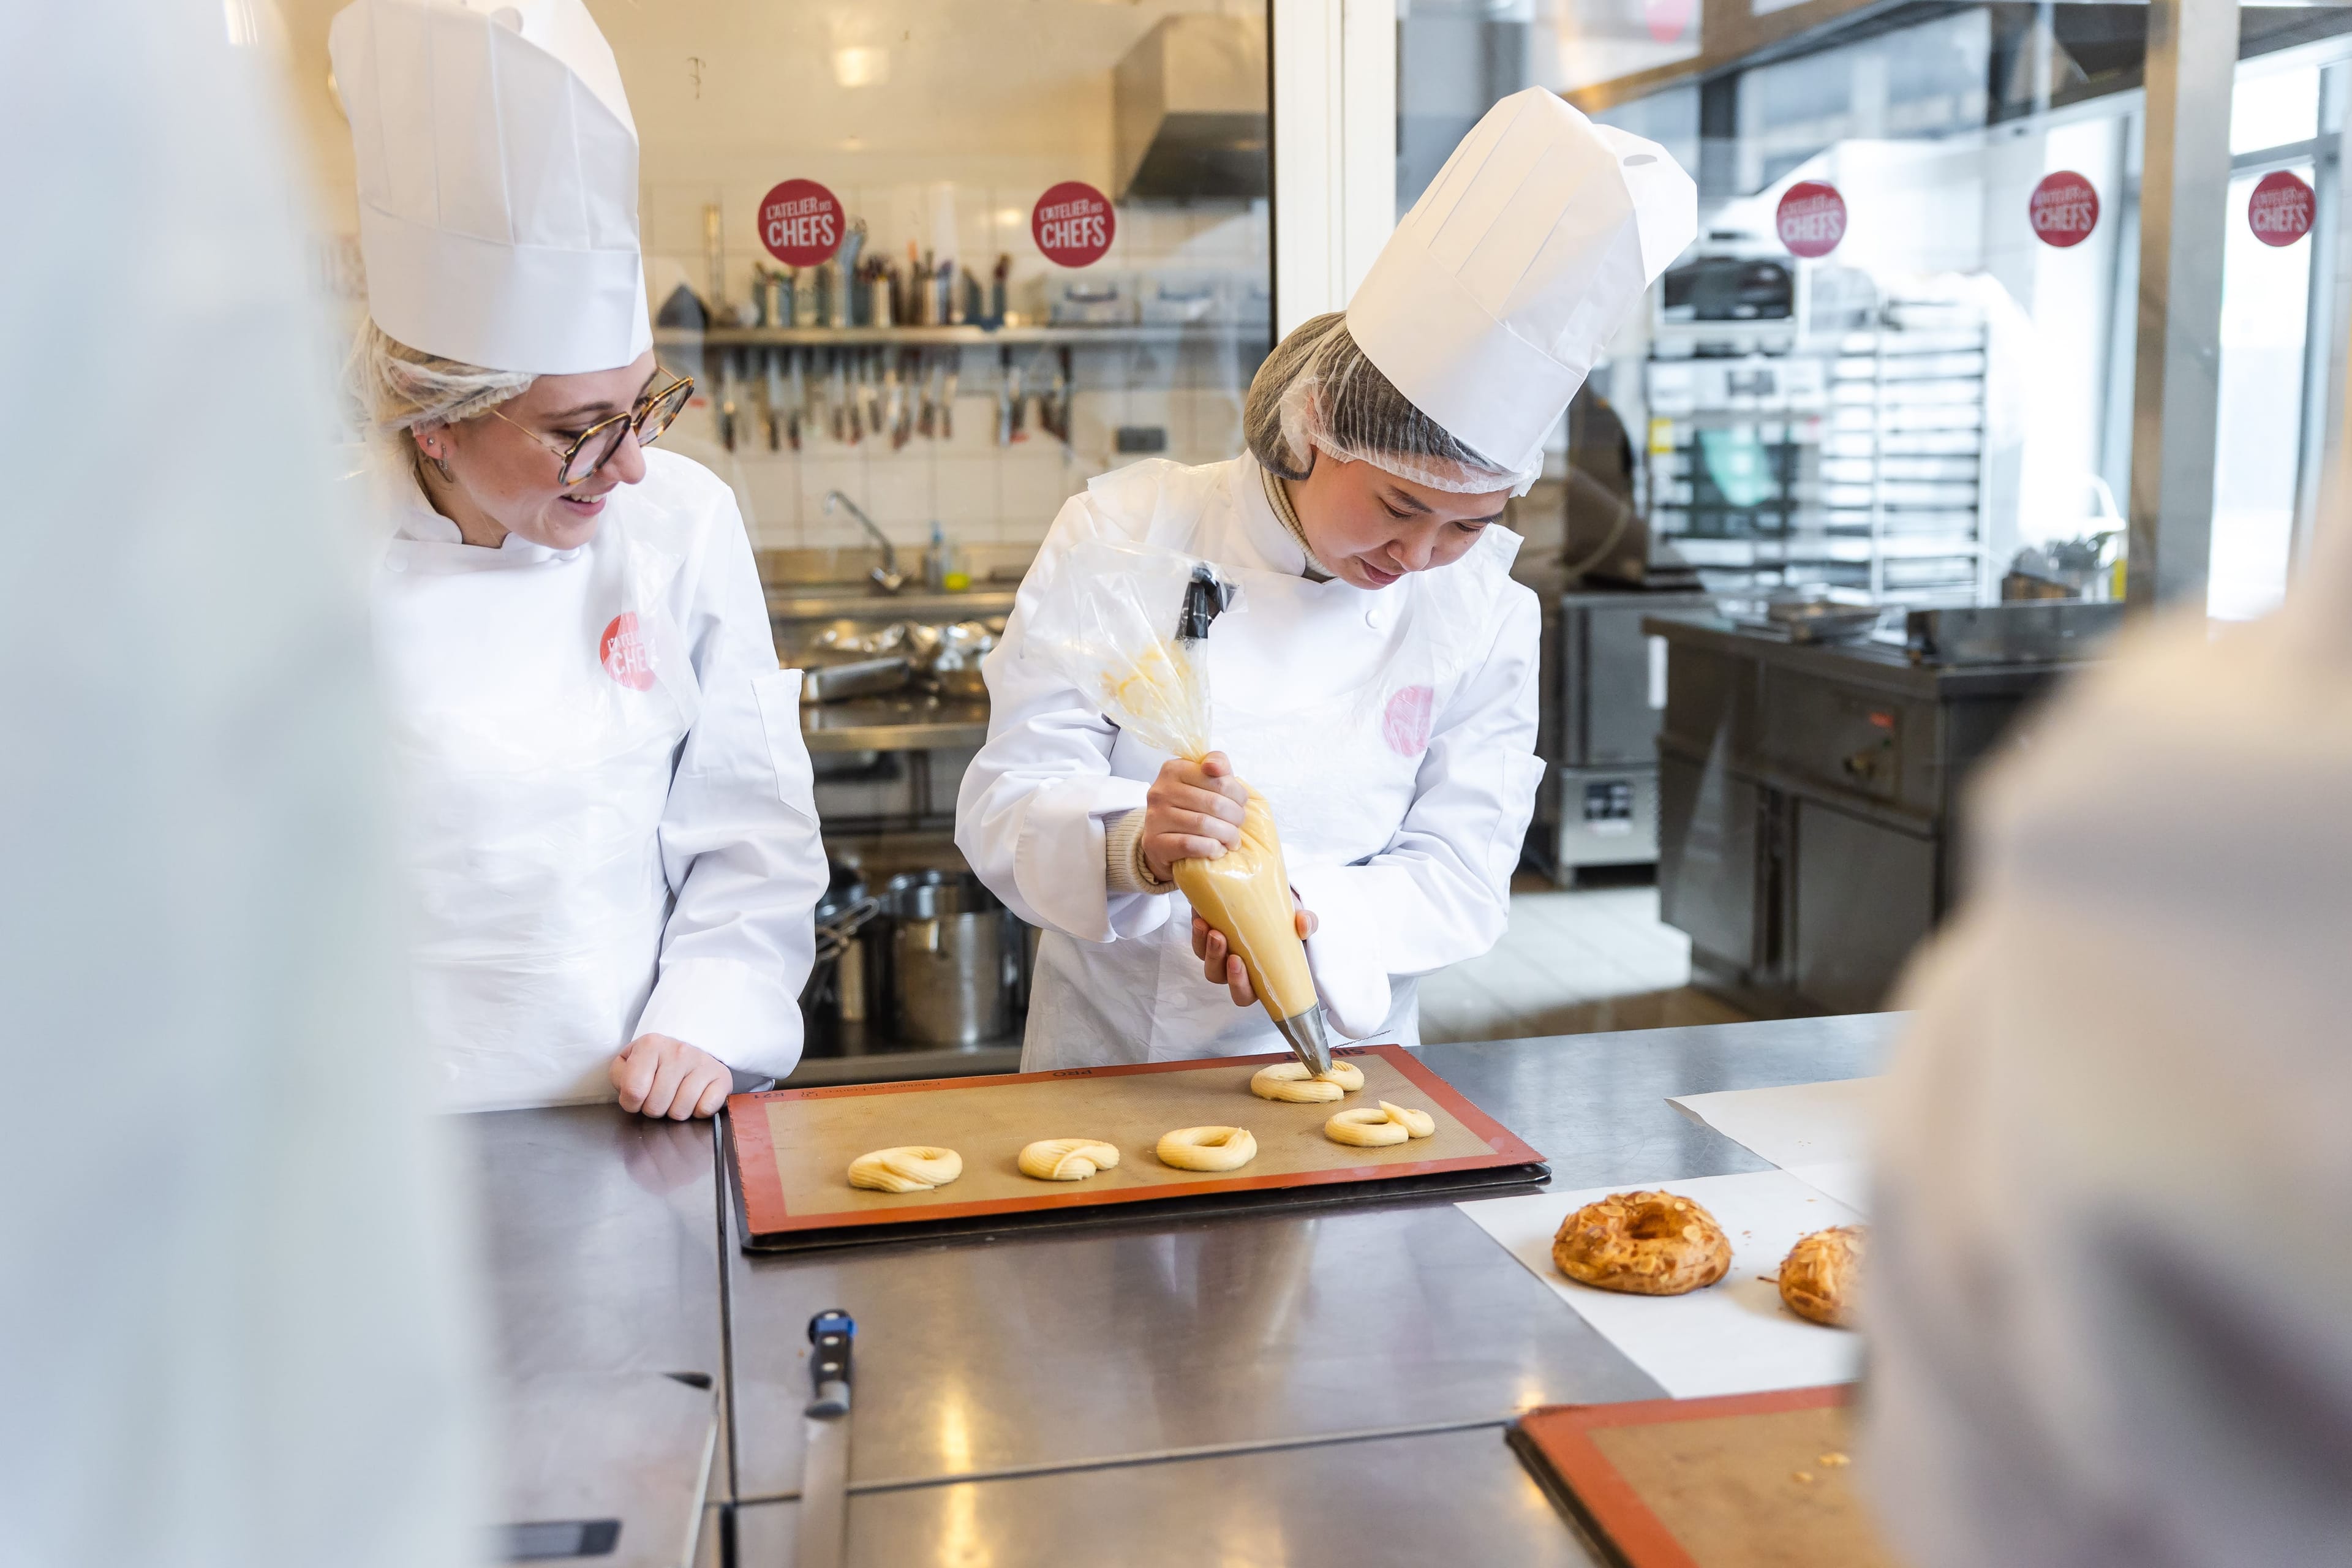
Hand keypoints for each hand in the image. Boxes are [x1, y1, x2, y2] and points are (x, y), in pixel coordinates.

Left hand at [610, 1033, 732, 1118]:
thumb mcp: (628, 1062)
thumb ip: (620, 1077)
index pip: (633, 1092)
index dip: (631, 1103)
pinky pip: (705, 1110)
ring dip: (675, 1111)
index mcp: (651, 1044)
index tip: (637, 1096)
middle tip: (658, 1096)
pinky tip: (694, 1098)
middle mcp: (678, 1050)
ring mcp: (702, 1062)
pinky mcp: (722, 1076)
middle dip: (653, 1108)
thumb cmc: (655, 1062)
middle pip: (656, 1106)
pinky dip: (698, 1111)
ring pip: (680, 1111)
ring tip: (675, 1097)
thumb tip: (630, 1095)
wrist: (688, 1052)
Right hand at [1142, 751, 1248, 883]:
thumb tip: (1214, 767)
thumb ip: (1217, 764)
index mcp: (1174, 769)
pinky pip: (1190, 844)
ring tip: (1232, 840)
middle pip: (1214, 803)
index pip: (1219, 780)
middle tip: (1238, 826)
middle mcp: (1160, 791)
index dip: (1238, 796)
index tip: (1241, 805)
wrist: (1163, 841)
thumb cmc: (1191, 807)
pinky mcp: (1154, 843)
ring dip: (1226, 835)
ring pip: (1203, 824)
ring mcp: (1154, 817)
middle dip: (1235, 818)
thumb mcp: (1205, 780)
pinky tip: (1217, 850)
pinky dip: (1211, 849)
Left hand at [1191, 899, 1318, 1007]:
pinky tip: (1201, 916)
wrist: (1268, 897)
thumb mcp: (1298, 921)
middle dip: (1218, 961)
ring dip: (1206, 947)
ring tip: (1211, 928)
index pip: (1244, 994)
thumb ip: (1305, 923)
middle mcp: (1234, 968)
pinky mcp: (1207, 934)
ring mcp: (1218, 952)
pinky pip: (1197, 939)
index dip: (1239, 985)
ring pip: (1205, 959)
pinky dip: (1197, 930)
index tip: (1239, 963)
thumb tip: (1304, 924)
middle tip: (1222, 941)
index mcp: (1257, 976)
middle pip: (1218, 977)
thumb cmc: (1285, 920)